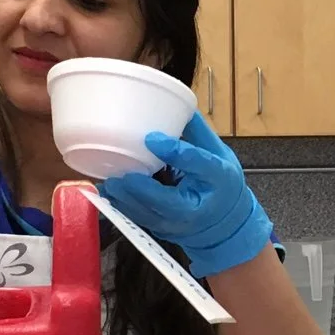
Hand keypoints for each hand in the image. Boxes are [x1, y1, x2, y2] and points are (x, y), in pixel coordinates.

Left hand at [100, 111, 272, 280]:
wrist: (226, 224)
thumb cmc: (222, 184)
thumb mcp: (220, 153)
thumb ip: (197, 132)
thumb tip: (178, 104)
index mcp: (218, 178)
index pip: (197, 164)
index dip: (174, 151)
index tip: (152, 138)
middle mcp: (198, 205)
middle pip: (165, 199)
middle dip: (139, 188)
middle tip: (119, 173)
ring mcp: (179, 223)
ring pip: (148, 214)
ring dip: (125, 199)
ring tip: (108, 183)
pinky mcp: (163, 230)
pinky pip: (140, 219)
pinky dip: (123, 206)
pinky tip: (109, 193)